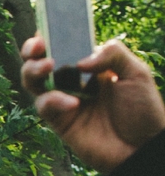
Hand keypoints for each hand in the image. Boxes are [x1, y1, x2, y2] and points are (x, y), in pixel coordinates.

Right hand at [21, 37, 164, 172]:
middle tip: (38, 47)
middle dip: (32, 52)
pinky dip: (54, 101)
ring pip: (34, 83)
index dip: (50, 36)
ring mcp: (63, 101)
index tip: (44, 30)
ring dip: (33, 71)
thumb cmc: (143, 108)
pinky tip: (73, 102)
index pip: (64, 45)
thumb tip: (81, 60)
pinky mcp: (59, 122)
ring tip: (48, 66)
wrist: (142, 145)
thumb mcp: (136, 72)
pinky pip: (45, 107)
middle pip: (40, 62)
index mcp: (90, 65)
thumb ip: (113, 55)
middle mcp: (73, 81)